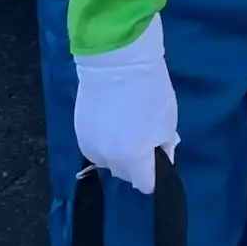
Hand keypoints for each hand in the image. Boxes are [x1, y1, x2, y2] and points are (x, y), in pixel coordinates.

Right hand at [73, 15, 179, 192]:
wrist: (116, 60)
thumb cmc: (149, 89)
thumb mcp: (168, 120)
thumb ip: (164, 147)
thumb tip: (161, 160)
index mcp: (132, 159)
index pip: (146, 185)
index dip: (155, 174)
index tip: (158, 157)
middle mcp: (108, 160)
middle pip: (125, 174)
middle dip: (136, 163)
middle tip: (144, 135)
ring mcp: (90, 146)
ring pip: (108, 161)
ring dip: (118, 152)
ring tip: (125, 126)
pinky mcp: (78, 131)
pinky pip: (96, 147)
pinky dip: (104, 140)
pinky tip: (111, 120)